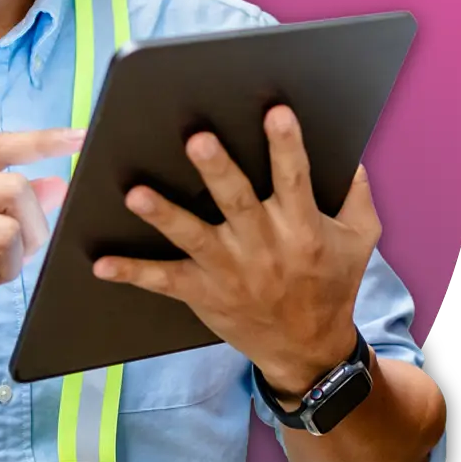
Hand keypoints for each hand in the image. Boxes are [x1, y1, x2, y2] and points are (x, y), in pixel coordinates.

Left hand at [93, 105, 380, 396]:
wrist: (308, 350)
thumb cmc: (331, 283)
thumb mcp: (359, 239)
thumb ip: (355, 193)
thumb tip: (349, 151)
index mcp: (301, 226)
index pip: (294, 178)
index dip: (287, 146)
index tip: (276, 112)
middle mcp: (263, 245)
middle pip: (236, 201)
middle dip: (217, 170)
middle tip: (197, 139)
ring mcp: (229, 270)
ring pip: (193, 238)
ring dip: (164, 215)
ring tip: (135, 195)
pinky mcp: (203, 292)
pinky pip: (163, 281)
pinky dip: (132, 273)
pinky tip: (101, 264)